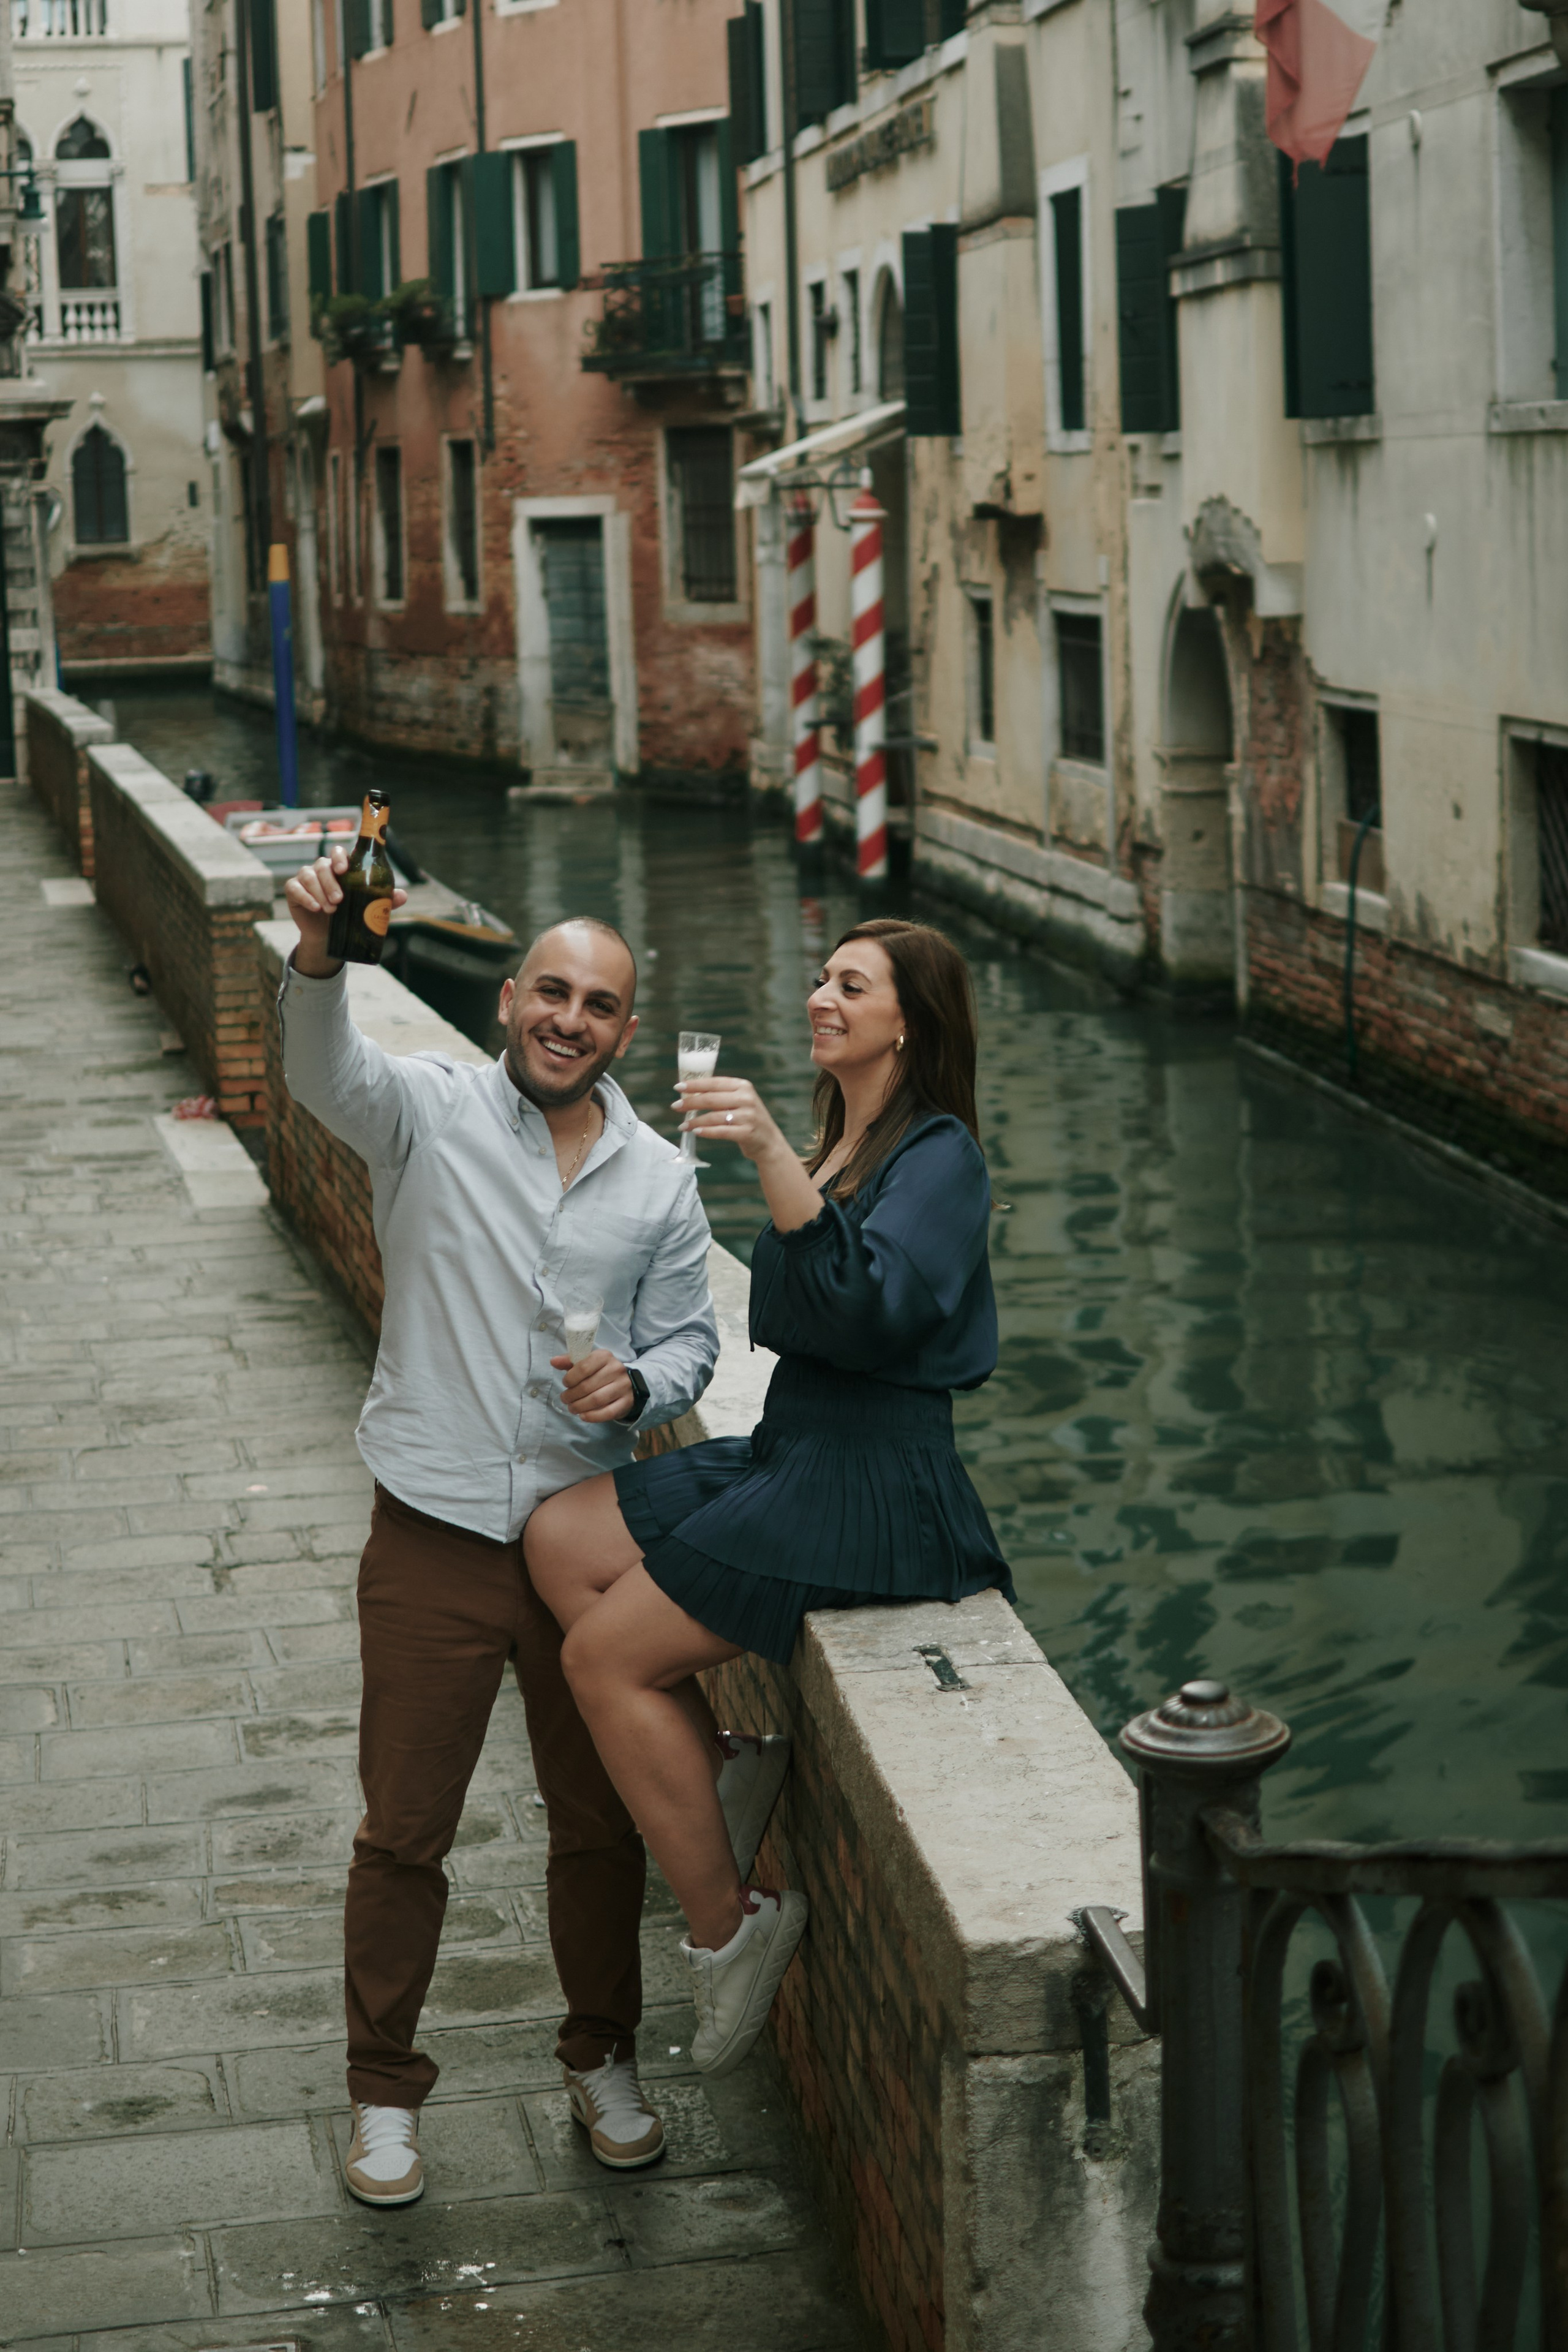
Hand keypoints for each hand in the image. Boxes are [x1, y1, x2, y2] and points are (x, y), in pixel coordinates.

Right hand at [284, 848, 407, 978]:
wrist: (329, 937)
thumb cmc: (349, 915)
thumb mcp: (367, 908)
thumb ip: (384, 900)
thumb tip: (402, 895)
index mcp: (339, 868)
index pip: (337, 852)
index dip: (339, 857)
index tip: (344, 868)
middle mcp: (322, 869)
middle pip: (322, 865)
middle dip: (331, 882)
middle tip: (339, 900)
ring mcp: (306, 878)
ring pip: (309, 876)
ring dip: (320, 892)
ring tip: (331, 909)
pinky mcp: (294, 891)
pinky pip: (294, 888)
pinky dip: (305, 897)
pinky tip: (315, 907)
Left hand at [551, 1348, 635, 1422]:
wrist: (626, 1383)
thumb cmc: (600, 1372)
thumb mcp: (587, 1363)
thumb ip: (570, 1362)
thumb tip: (553, 1361)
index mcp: (604, 1356)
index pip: (583, 1367)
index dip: (570, 1378)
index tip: (565, 1384)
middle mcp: (616, 1369)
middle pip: (587, 1386)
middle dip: (571, 1395)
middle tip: (565, 1399)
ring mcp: (623, 1386)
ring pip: (597, 1399)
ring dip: (579, 1406)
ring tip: (572, 1408)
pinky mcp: (626, 1402)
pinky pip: (608, 1412)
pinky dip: (593, 1416)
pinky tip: (583, 1416)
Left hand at [675, 1075, 789, 1168]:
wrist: (769, 1141)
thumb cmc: (748, 1119)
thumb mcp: (740, 1101)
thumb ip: (721, 1095)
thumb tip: (690, 1093)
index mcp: (743, 1086)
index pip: (714, 1082)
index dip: (694, 1084)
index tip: (678, 1087)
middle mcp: (746, 1098)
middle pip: (711, 1099)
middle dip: (690, 1103)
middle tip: (675, 1106)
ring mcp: (748, 1116)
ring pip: (714, 1117)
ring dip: (695, 1121)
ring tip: (682, 1125)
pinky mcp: (747, 1132)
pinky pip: (720, 1131)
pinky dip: (706, 1132)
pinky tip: (696, 1132)